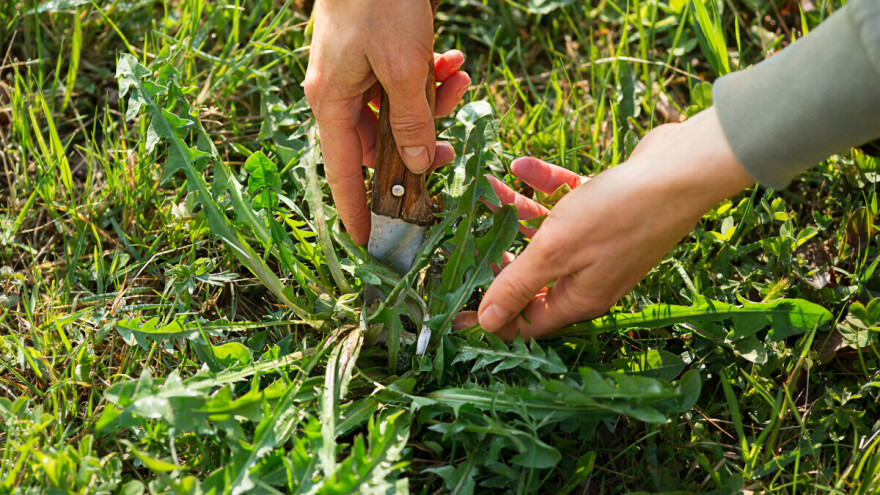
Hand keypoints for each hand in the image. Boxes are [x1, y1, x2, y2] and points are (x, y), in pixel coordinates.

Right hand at [304, 0, 470, 245]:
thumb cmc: (380, 0)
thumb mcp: (404, 66)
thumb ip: (412, 119)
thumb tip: (415, 163)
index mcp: (331, 102)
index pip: (341, 172)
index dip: (355, 208)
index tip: (365, 242)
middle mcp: (339, 94)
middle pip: (379, 144)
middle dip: (419, 144)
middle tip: (451, 147)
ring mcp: (356, 75)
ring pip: (398, 113)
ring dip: (432, 103)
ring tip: (457, 79)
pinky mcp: (374, 57)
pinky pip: (402, 84)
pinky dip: (430, 78)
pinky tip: (452, 62)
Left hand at [476, 107, 754, 339]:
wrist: (680, 170)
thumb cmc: (618, 214)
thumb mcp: (555, 252)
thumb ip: (518, 285)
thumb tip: (486, 323)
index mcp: (578, 297)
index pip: (526, 321)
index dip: (491, 315)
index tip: (456, 304)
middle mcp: (588, 276)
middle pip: (531, 276)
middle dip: (498, 255)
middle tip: (467, 237)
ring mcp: (599, 242)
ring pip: (545, 233)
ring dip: (515, 211)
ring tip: (486, 188)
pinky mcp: (607, 208)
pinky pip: (565, 202)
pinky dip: (544, 185)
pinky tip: (521, 165)